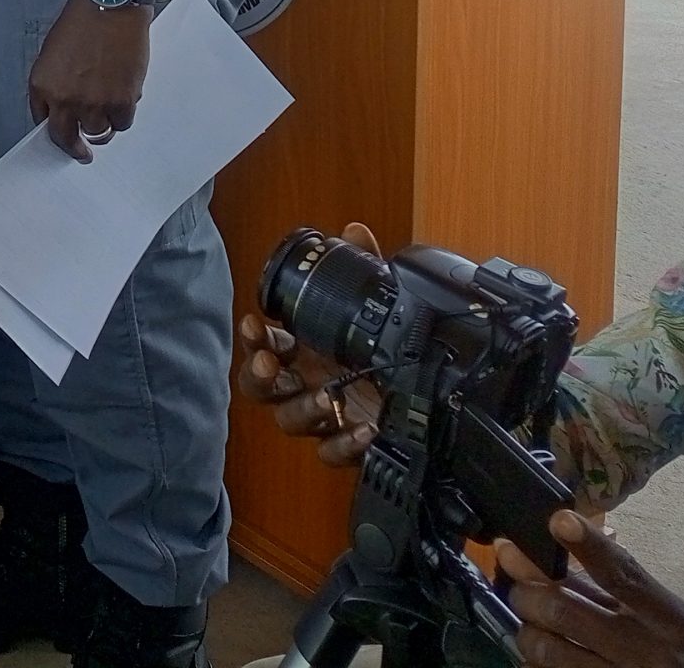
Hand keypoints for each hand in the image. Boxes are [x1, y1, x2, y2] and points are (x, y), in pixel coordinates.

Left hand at [27, 0, 150, 160]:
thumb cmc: (82, 22)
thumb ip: (54, 83)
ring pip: (98, 134)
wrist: (111, 5)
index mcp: (42, 86)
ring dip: (102, 128)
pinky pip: (122, 123)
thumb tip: (60, 107)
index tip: (61, 137)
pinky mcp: (122, 101)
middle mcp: (65, 99)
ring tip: (106, 120)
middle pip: (67, 139)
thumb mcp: (52, 53)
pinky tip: (123, 104)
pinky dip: (123, 117)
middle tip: (82, 153)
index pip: (43, 122)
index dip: (54, 130)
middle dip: (74, 149)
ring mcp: (94, 103)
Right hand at [234, 223, 381, 462]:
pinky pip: (331, 452)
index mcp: (305, 349)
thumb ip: (364, 266)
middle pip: (260, 386)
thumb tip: (355, 230)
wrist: (429, 396)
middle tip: (268, 365)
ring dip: (303, 409)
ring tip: (327, 398)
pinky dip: (342, 444)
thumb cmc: (386, 348)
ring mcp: (325, 416)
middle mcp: (307, 383)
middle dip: (258, 375)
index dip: (253, 337)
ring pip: (290, 420)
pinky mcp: (348, 444)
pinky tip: (362, 429)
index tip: (255, 323)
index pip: (264, 343)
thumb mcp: (378, 303)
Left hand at [500, 512, 683, 667]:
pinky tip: (542, 654)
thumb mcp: (661, 613)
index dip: (589, 546)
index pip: (623, 576)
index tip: (558, 520)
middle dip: (526, 592)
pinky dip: (535, 662)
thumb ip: (617, 581)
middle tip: (518, 586)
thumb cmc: (675, 645)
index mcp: (665, 618)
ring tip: (530, 622)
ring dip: (527, 630)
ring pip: (547, 648)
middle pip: (564, 610)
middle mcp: (643, 649)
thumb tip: (560, 538)